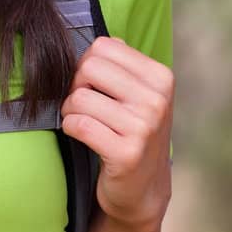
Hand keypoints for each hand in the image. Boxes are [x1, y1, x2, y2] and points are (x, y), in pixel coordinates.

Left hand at [61, 35, 174, 231]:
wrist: (142, 190)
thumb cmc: (130, 132)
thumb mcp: (136, 94)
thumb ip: (119, 64)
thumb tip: (97, 41)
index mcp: (161, 77)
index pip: (102, 46)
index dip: (87, 65)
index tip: (95, 86)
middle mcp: (157, 100)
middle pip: (87, 68)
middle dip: (76, 87)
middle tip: (87, 107)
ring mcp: (144, 127)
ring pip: (78, 98)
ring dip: (71, 112)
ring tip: (88, 125)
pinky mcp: (126, 152)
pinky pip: (77, 124)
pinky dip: (71, 129)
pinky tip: (86, 138)